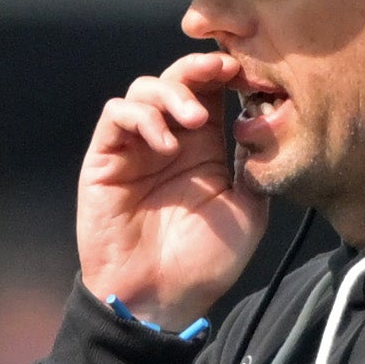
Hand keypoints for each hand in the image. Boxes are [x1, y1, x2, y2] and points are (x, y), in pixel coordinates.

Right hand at [77, 52, 267, 331]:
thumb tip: (257, 119)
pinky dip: (141, 116)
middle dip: (200, 66)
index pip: (211, 90)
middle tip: (222, 71)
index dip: (225, 71)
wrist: (158, 297)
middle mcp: (171, 140)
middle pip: (178, 78)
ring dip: (172, 93)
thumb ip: (252, 163)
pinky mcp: (106, 159)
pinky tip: (165, 144)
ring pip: (145, 88)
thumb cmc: (204, 263)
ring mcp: (136, 147)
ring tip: (193, 121)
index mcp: (206, 148)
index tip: (246, 69)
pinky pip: (117, 115)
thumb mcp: (247, 210)